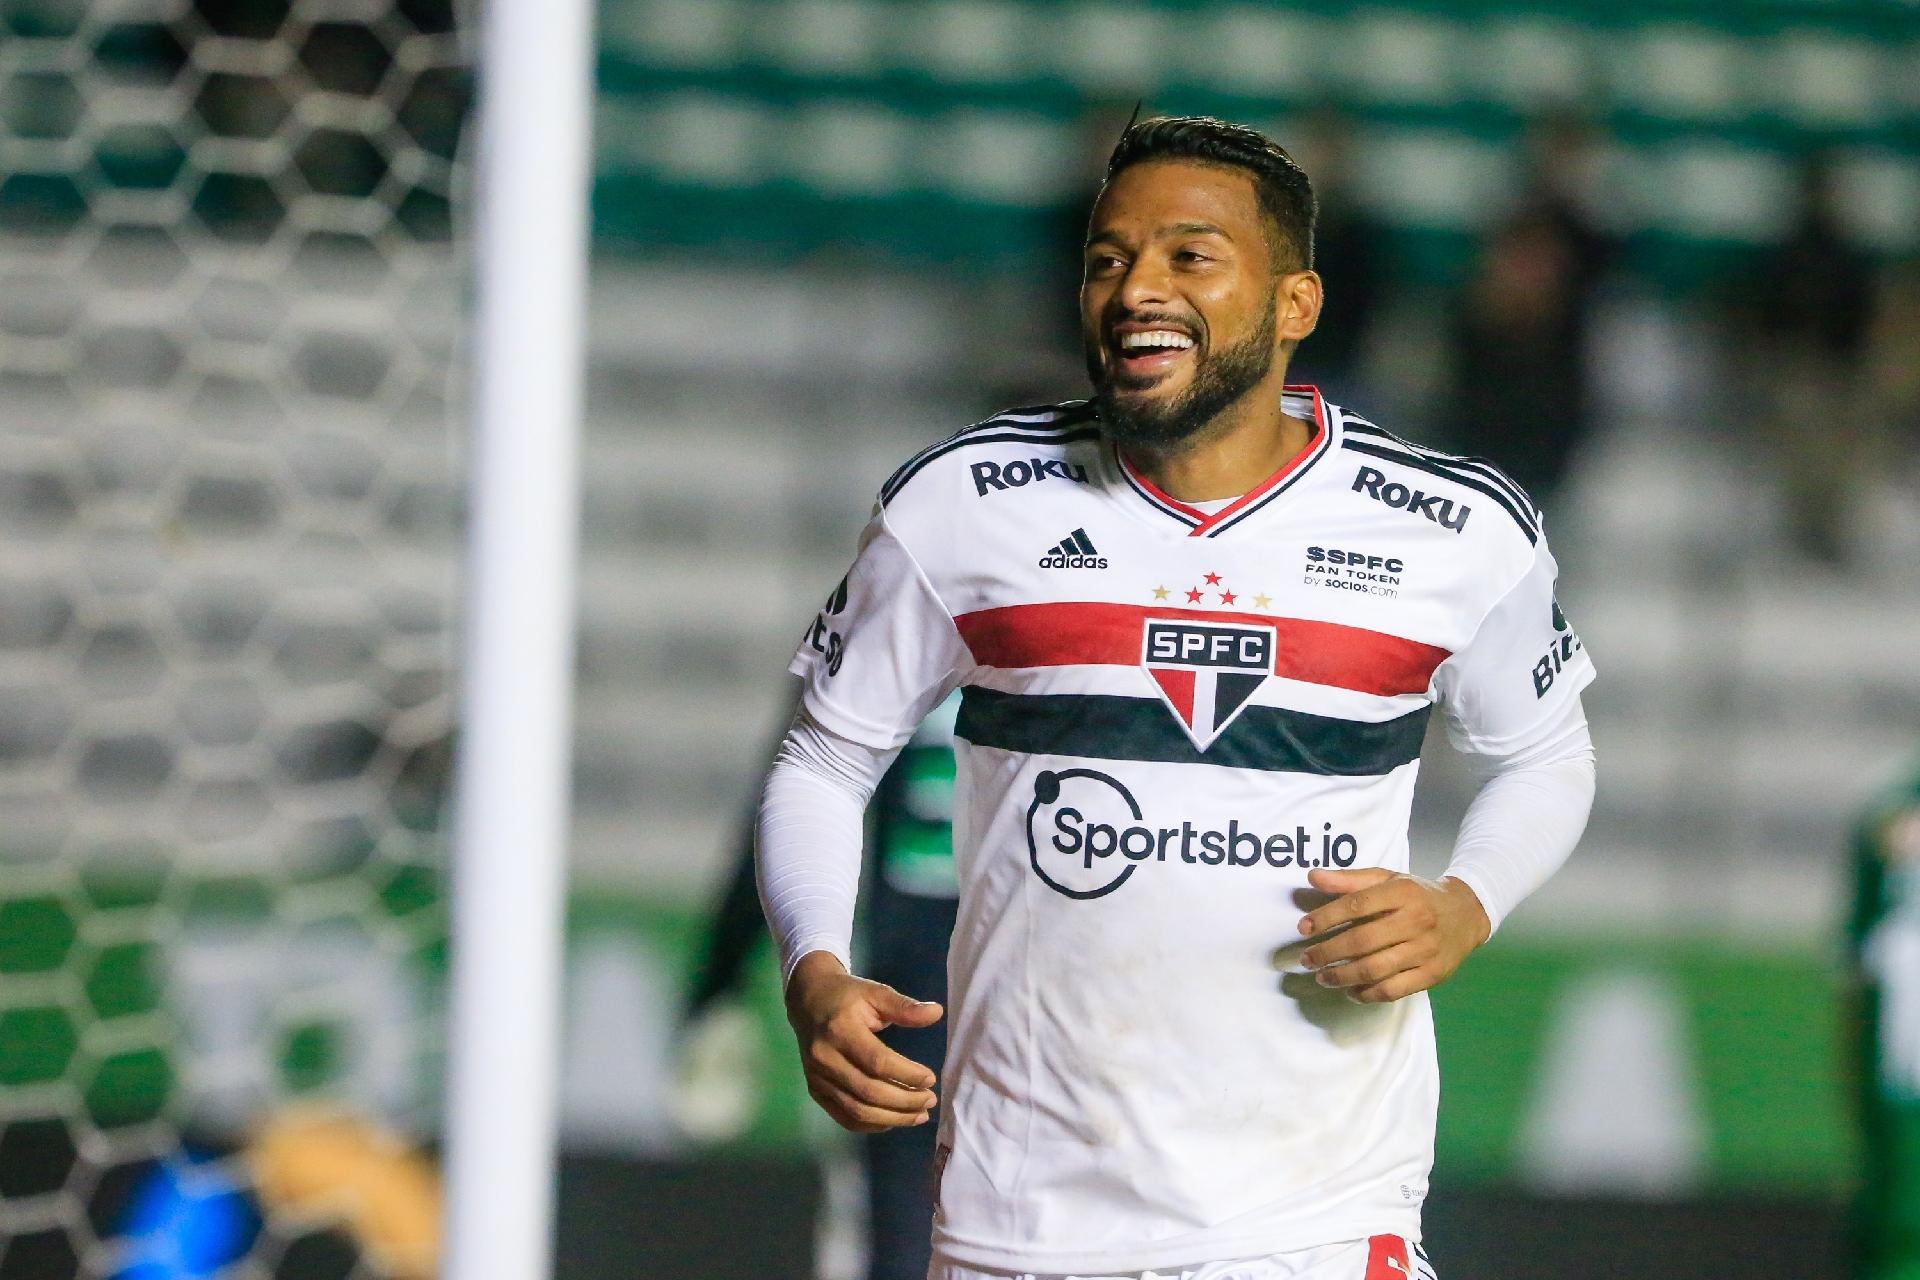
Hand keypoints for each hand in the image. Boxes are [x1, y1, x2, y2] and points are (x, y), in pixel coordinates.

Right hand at [783, 951, 942, 1132]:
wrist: (808, 1001)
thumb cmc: (846, 996)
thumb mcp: (875, 993)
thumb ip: (904, 1007)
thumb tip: (936, 1013)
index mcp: (840, 1030)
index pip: (878, 1062)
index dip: (907, 1074)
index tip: (930, 1079)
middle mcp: (825, 1058)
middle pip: (869, 1091)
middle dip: (905, 1101)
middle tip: (930, 1100)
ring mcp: (817, 1078)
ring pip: (857, 1110)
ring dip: (892, 1118)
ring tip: (919, 1115)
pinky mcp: (815, 1090)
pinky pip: (844, 1117)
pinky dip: (871, 1125)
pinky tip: (893, 1120)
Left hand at [1296, 868, 1490, 1003]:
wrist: (1466, 913)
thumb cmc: (1418, 894)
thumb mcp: (1388, 878)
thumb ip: (1350, 879)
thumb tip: (1313, 876)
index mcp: (1403, 892)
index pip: (1358, 904)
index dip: (1327, 917)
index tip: (1303, 928)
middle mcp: (1416, 921)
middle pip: (1363, 941)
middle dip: (1328, 952)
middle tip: (1307, 959)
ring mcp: (1426, 950)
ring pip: (1376, 969)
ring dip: (1343, 976)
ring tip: (1323, 977)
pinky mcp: (1432, 975)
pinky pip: (1393, 990)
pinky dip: (1367, 994)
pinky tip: (1351, 991)